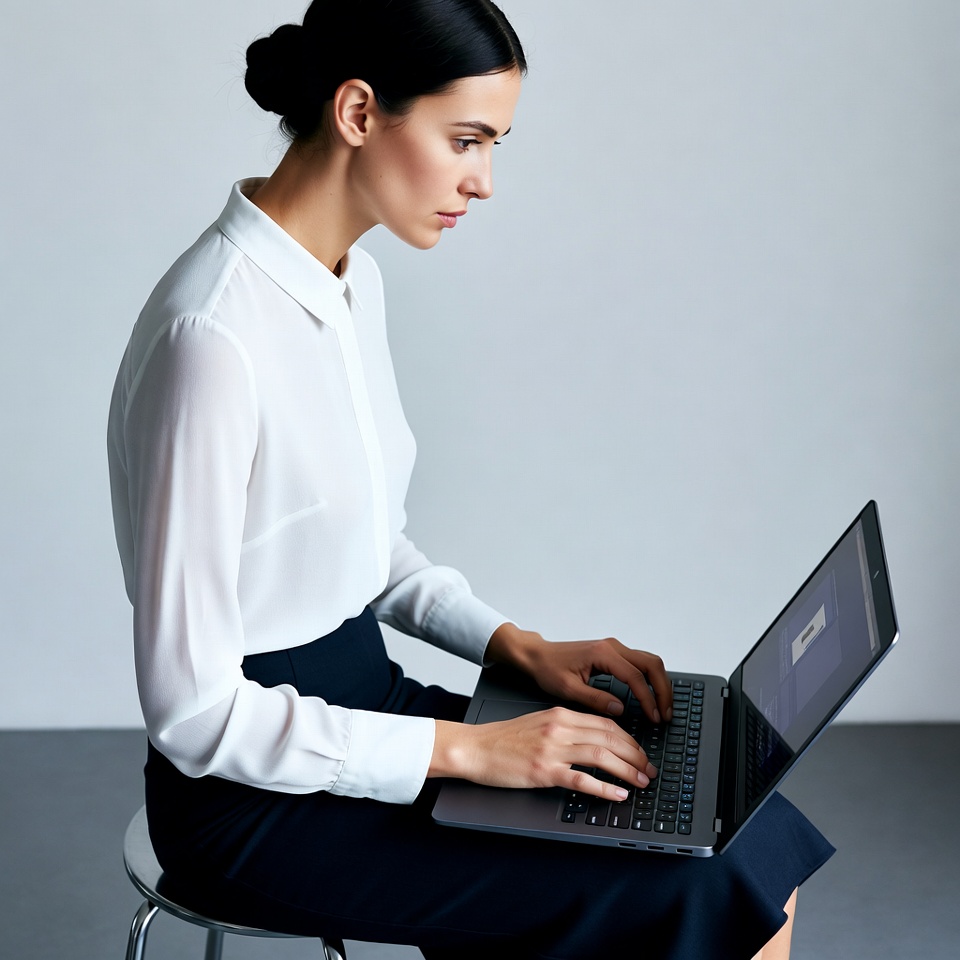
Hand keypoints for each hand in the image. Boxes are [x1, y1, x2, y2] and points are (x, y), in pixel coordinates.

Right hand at [430, 708, 658, 801]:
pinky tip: (618, 794)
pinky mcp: (543, 771)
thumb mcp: (539, 723)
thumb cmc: (504, 739)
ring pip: (601, 755)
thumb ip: (565, 728)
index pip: (605, 723)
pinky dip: (604, 788)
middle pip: (609, 737)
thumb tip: (595, 741)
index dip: (629, 739)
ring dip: (627, 770)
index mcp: (560, 714)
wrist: (475, 747)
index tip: (640, 752)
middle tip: (649, 769)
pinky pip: (581, 779)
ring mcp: (552, 749)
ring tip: (642, 782)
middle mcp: (560, 728)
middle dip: (635, 754)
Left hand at [486, 624, 672, 724]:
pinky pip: (641, 663)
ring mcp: (614, 648)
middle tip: (666, 714)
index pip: (635, 676)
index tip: (654, 718)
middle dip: (663, 690)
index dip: (648, 699)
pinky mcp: (613, 653)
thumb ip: (595, 699)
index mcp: (602, 654)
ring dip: (660, 684)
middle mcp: (612, 647)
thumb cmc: (548, 669)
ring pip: (649, 662)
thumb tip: (620, 709)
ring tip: (662, 708)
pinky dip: (651, 679)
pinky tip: (650, 696)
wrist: (537, 655)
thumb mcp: (568, 689)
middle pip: (652, 664)